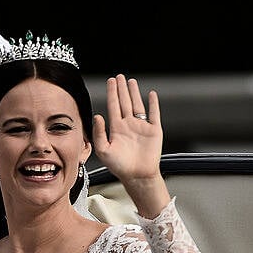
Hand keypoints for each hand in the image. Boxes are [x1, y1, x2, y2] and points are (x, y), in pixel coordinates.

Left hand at [92, 74, 170, 216]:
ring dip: (135, 93)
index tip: (111, 81)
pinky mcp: (154, 130)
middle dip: (121, 89)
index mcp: (116, 128)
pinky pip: (154, 114)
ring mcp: (141, 126)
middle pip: (124, 102)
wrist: (137, 175)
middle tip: (119, 76)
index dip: (112, 93)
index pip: (113, 106)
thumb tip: (98, 116)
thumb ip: (99, 133)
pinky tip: (151, 94)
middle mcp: (128, 124)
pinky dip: (153, 104)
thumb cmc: (119, 166)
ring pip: (138, 105)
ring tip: (131, 81)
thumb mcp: (103, 150)